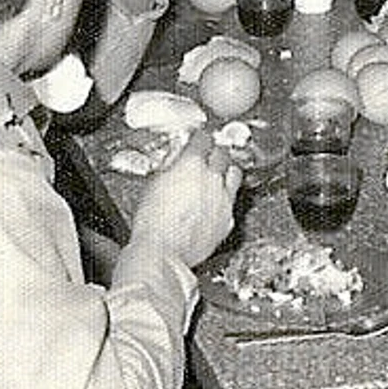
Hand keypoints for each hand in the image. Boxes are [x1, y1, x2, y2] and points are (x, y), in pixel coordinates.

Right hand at [127, 130, 240, 267]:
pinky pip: (232, 202)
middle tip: (208, 153)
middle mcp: (212, 179)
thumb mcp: (152, 184)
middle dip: (215, 151)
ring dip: (227, 171)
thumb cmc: (152, 223)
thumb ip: (168, 166)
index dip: (200, 136)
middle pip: (223, 154)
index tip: (198, 138)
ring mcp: (223, 200)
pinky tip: (216, 201)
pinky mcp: (227, 220)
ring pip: (235, 175)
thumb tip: (175, 159)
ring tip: (219, 173)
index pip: (204, 138)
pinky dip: (225, 198)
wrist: (162, 252)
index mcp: (192, 165)